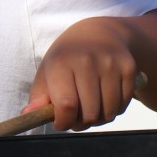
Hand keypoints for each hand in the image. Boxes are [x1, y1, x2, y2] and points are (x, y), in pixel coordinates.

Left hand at [24, 18, 139, 130]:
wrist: (98, 32)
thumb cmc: (67, 58)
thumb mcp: (47, 71)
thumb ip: (38, 96)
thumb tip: (28, 114)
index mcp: (61, 62)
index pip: (66, 105)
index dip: (63, 122)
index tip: (61, 122)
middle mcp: (87, 61)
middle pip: (89, 114)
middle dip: (80, 124)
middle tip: (76, 118)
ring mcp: (110, 64)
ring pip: (108, 113)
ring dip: (98, 120)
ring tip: (90, 110)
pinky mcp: (128, 69)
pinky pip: (123, 106)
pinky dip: (113, 111)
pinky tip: (104, 100)